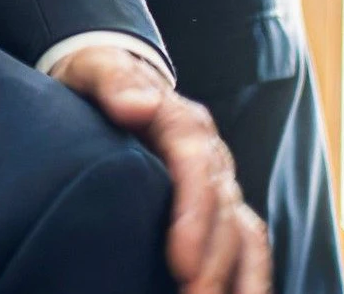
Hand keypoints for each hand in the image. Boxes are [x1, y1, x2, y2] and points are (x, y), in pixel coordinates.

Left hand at [53, 45, 269, 293]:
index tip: (180, 262)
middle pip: (223, 212)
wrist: (113, 80)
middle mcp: (211, 155)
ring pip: (244, 233)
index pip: (197, 170)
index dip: (194, 217)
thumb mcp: (94, 71)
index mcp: (182, 122)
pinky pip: (246, 242)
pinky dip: (249, 275)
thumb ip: (112, 82)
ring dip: (238, 277)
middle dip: (213, 263)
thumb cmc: (97, 80)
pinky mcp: (219, 204)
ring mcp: (219, 182)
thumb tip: (134, 105)